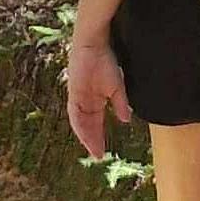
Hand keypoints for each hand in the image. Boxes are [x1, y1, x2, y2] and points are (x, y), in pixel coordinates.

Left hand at [67, 33, 130, 156]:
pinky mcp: (73, 93)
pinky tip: (85, 135)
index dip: (98, 136)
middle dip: (92, 140)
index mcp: (94, 99)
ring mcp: (77, 98)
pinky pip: (75, 114)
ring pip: (80, 123)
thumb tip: (125, 119)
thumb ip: (120, 103)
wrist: (95, 45)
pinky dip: (80, 126)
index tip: (102, 151)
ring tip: (93, 150)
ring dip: (86, 137)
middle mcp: (84, 101)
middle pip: (87, 125)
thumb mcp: (117, 86)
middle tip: (98, 155)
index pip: (95, 122)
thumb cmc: (106, 61)